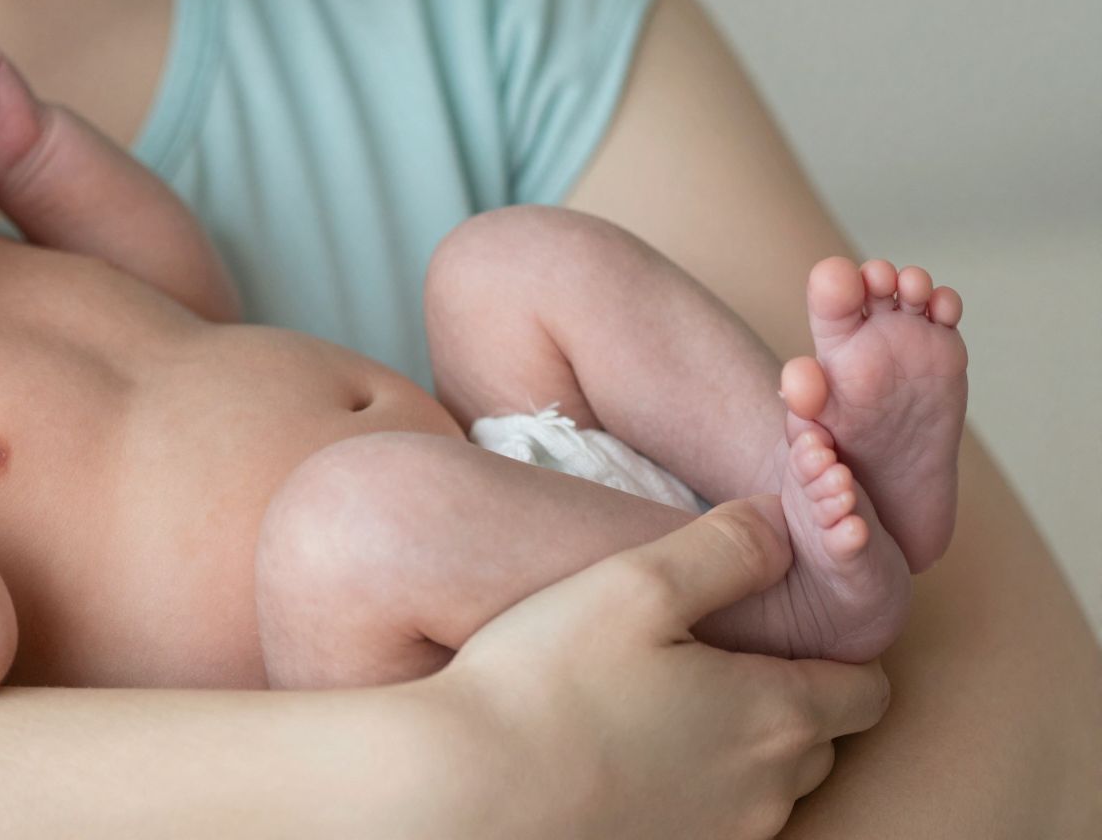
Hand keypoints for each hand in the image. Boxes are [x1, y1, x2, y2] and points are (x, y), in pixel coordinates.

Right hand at [432, 497, 890, 839]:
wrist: (466, 791)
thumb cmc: (547, 682)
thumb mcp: (636, 583)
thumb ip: (724, 548)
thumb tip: (782, 525)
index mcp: (775, 716)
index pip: (868, 690)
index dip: (844, 652)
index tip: (794, 626)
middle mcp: (766, 792)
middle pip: (822, 742)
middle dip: (791, 700)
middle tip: (723, 657)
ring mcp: (720, 838)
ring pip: (767, 789)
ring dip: (739, 748)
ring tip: (670, 704)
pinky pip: (712, 822)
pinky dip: (694, 790)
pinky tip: (633, 754)